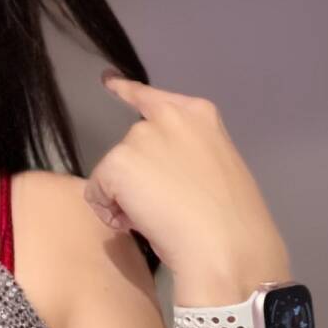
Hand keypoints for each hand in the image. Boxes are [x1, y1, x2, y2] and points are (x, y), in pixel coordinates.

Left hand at [84, 73, 290, 286]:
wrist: (225, 247)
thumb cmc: (232, 222)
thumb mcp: (215, 170)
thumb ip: (187, 157)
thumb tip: (156, 177)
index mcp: (199, 115)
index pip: (151, 97)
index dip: (125, 90)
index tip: (108, 80)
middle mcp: (167, 117)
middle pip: (131, 146)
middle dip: (136, 177)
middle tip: (162, 209)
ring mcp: (140, 137)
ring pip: (112, 171)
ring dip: (123, 198)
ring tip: (155, 220)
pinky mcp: (118, 162)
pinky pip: (96, 192)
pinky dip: (108, 212)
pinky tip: (135, 225)